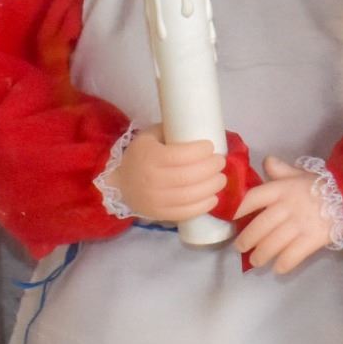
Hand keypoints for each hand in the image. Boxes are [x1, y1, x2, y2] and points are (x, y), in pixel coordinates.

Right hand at [103, 127, 225, 222]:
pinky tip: (213, 197)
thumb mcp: (149, 137)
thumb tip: (200, 128)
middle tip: (220, 162)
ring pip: (190, 196)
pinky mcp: (160, 214)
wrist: (121, 183)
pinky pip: (186, 212)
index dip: (200, 151)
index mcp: (149, 157)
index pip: (180, 155)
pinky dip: (203, 206)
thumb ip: (170, 131)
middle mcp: (152, 180)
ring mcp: (156, 200)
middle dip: (211, 168)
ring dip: (212, 187)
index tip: (210, 146)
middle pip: (189, 177)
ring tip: (221, 179)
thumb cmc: (140, 156)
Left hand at [233, 157, 335, 274]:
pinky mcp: (313, 239)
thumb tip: (266, 161)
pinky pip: (293, 255)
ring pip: (273, 243)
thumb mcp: (299, 175)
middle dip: (247, 240)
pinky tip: (278, 269)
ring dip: (261, 255)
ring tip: (256, 261)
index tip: (230, 219)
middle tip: (240, 248)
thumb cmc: (321, 186)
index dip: (238, 209)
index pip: (253, 198)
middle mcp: (287, 206)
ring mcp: (300, 224)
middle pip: (260, 226)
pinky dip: (283, 264)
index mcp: (282, 189)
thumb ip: (281, 170)